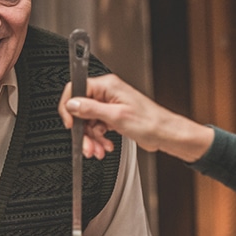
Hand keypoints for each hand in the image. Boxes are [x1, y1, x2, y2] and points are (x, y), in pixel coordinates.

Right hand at [58, 73, 212, 162]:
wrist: (166, 134)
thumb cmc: (150, 123)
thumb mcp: (116, 117)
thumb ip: (90, 109)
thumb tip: (72, 104)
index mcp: (107, 86)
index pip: (76, 89)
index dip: (69, 107)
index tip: (70, 123)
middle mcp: (108, 93)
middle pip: (81, 109)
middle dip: (83, 130)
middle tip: (87, 145)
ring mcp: (111, 105)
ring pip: (89, 121)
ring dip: (91, 138)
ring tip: (98, 150)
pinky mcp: (114, 116)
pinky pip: (98, 127)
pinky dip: (99, 138)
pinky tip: (106, 146)